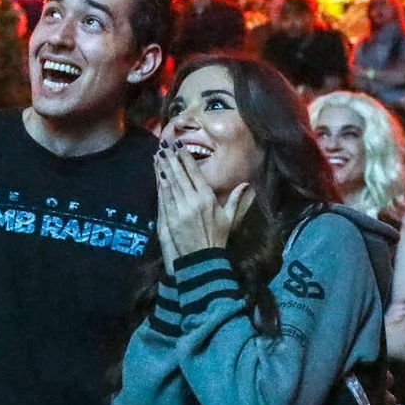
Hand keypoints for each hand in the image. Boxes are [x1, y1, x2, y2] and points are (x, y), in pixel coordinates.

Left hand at [153, 145, 250, 267]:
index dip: (185, 158)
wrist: (202, 258)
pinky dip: (160, 185)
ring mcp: (179, 209)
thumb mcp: (229, 218)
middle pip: (180, 175)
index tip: (179, 146)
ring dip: (163, 168)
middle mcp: (192, 201)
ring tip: (158, 154)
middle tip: (165, 145)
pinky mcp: (169, 218)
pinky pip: (164, 197)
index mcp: (207, 199)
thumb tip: (246, 184)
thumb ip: (236, 199)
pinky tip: (158, 175)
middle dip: (172, 159)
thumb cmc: (217, 238)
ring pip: (170, 184)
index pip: (194, 173)